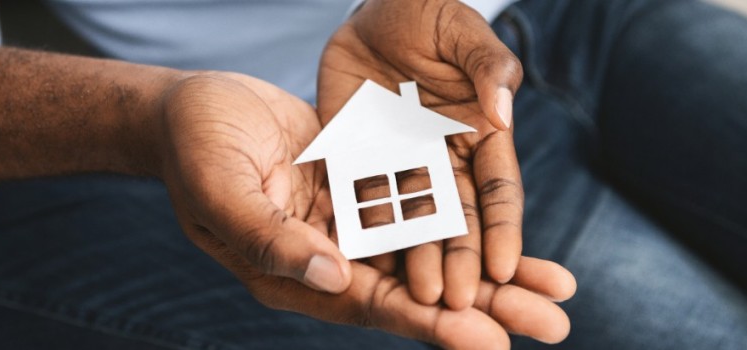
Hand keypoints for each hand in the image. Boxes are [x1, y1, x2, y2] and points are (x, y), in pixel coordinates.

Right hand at [154, 72, 574, 346]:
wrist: (190, 107)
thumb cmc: (193, 147)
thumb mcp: (222, 190)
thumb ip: (272, 239)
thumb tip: (335, 277)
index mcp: (294, 273)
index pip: (372, 305)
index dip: (430, 325)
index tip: (490, 341)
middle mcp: (330, 260)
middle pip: (418, 293)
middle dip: (486, 308)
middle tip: (554, 324)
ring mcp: (349, 227)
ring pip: (431, 256)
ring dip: (491, 273)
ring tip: (556, 287)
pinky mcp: (363, 191)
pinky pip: (424, 212)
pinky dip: (464, 223)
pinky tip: (507, 233)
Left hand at [319, 0, 524, 308]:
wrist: (374, 10)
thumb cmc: (431, 16)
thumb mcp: (465, 33)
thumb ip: (489, 69)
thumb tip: (503, 112)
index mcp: (480, 138)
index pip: (497, 193)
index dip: (503, 231)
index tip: (506, 269)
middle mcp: (444, 161)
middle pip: (457, 221)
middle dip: (462, 262)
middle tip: (459, 301)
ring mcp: (401, 164)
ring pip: (412, 222)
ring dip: (418, 259)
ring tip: (421, 298)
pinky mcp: (360, 159)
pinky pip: (362, 200)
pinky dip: (367, 232)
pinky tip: (368, 264)